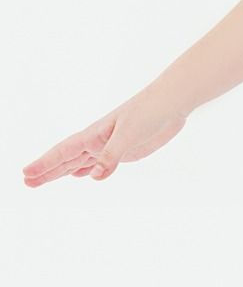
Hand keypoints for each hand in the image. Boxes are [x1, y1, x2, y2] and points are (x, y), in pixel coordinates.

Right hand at [22, 89, 188, 186]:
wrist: (172, 103)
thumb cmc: (149, 111)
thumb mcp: (130, 133)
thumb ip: (111, 156)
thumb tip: (92, 177)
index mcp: (94, 134)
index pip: (63, 152)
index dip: (45, 164)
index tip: (26, 175)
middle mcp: (98, 141)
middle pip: (66, 159)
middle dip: (47, 171)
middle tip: (26, 182)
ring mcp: (111, 146)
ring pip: (79, 162)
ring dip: (61, 172)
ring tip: (41, 181)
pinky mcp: (126, 151)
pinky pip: (99, 164)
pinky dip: (87, 170)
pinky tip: (80, 175)